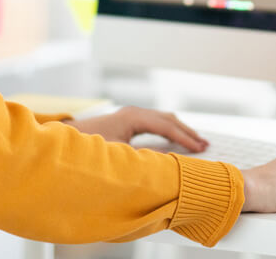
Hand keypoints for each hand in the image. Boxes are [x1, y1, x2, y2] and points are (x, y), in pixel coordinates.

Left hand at [67, 105, 207, 151]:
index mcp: (134, 117)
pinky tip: (176, 139)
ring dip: (180, 130)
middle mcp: (134, 112)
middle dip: (187, 132)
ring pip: (163, 119)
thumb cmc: (90, 145)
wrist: (70, 139)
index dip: (185, 138)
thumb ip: (142, 158)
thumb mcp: (117, 154)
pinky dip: (169, 131)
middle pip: (168, 119)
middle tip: (205, 144)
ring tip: (196, 142)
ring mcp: (131, 115)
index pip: (166, 126)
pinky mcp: (128, 121)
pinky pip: (155, 123)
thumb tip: (164, 163)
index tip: (201, 148)